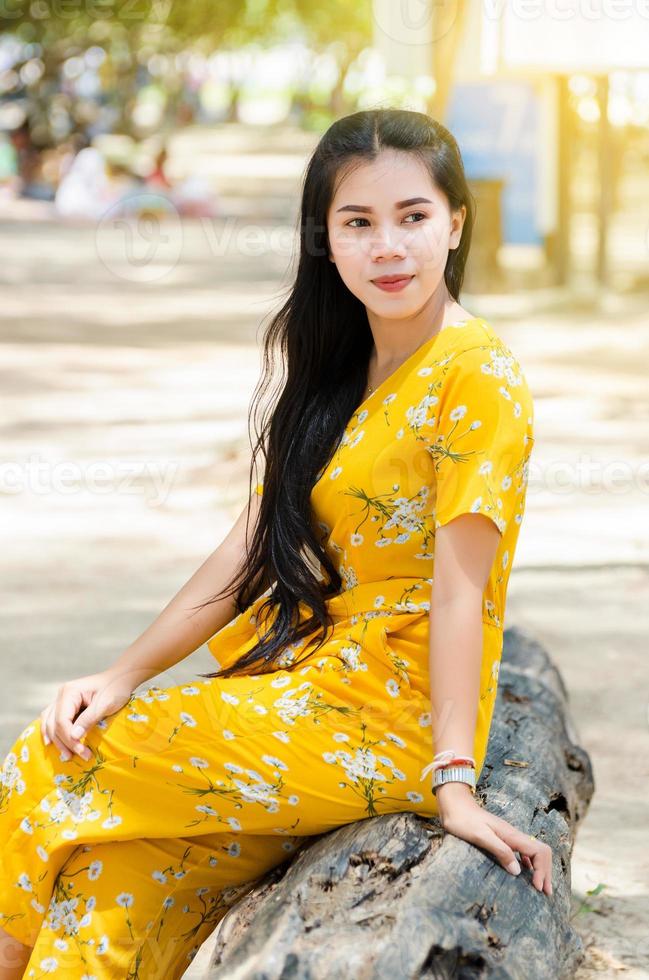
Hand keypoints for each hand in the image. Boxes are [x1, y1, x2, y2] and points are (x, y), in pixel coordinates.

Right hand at [40, 668, 137, 761]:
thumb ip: (89, 719)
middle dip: (64, 743)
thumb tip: (73, 737)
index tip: (82, 752)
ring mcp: (62, 699)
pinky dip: (53, 732)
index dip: (69, 739)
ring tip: (66, 755)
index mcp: (69, 692)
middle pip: (54, 724)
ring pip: (50, 723)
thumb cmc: (115, 689)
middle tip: (78, 757)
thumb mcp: (105, 704)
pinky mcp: (66, 705)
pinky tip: (53, 743)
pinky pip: (53, 720)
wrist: (121, 678)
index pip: (61, 721)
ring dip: (56, 740)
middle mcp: (61, 695)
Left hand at [435, 782, 552, 895]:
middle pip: (541, 852)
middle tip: (546, 893)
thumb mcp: (480, 836)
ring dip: (540, 869)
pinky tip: (525, 873)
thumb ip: (500, 851)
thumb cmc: (464, 820)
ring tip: (540, 887)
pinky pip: (523, 852)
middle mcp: (514, 835)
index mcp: (512, 835)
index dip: (542, 870)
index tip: (537, 887)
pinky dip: (530, 864)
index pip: (539, 852)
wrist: (454, 805)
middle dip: (546, 872)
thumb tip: (518, 871)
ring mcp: (509, 836)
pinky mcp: (502, 839)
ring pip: (534, 852)